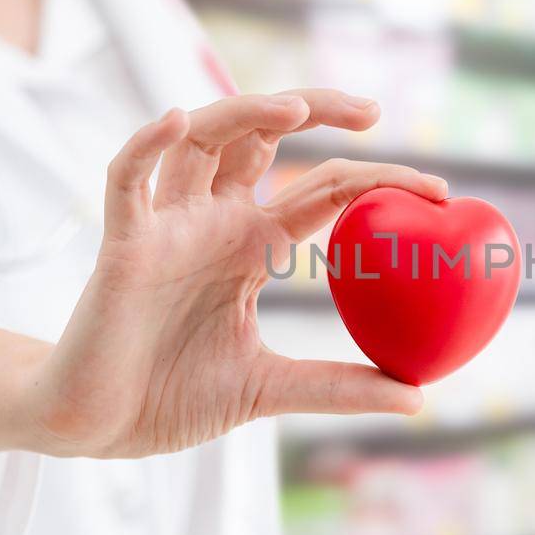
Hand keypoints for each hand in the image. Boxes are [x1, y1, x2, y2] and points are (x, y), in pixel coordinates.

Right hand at [25, 90, 446, 457]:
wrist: (95, 426)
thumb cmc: (170, 396)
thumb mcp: (269, 388)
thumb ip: (336, 386)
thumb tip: (418, 397)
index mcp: (250, 247)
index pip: (324, 193)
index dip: (377, 179)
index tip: (439, 190)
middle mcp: (212, 222)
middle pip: (264, 138)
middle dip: (316, 109)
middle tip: (373, 110)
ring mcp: (166, 226)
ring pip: (201, 140)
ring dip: (243, 113)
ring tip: (293, 108)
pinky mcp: (121, 244)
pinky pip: (127, 179)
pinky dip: (147, 145)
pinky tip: (176, 120)